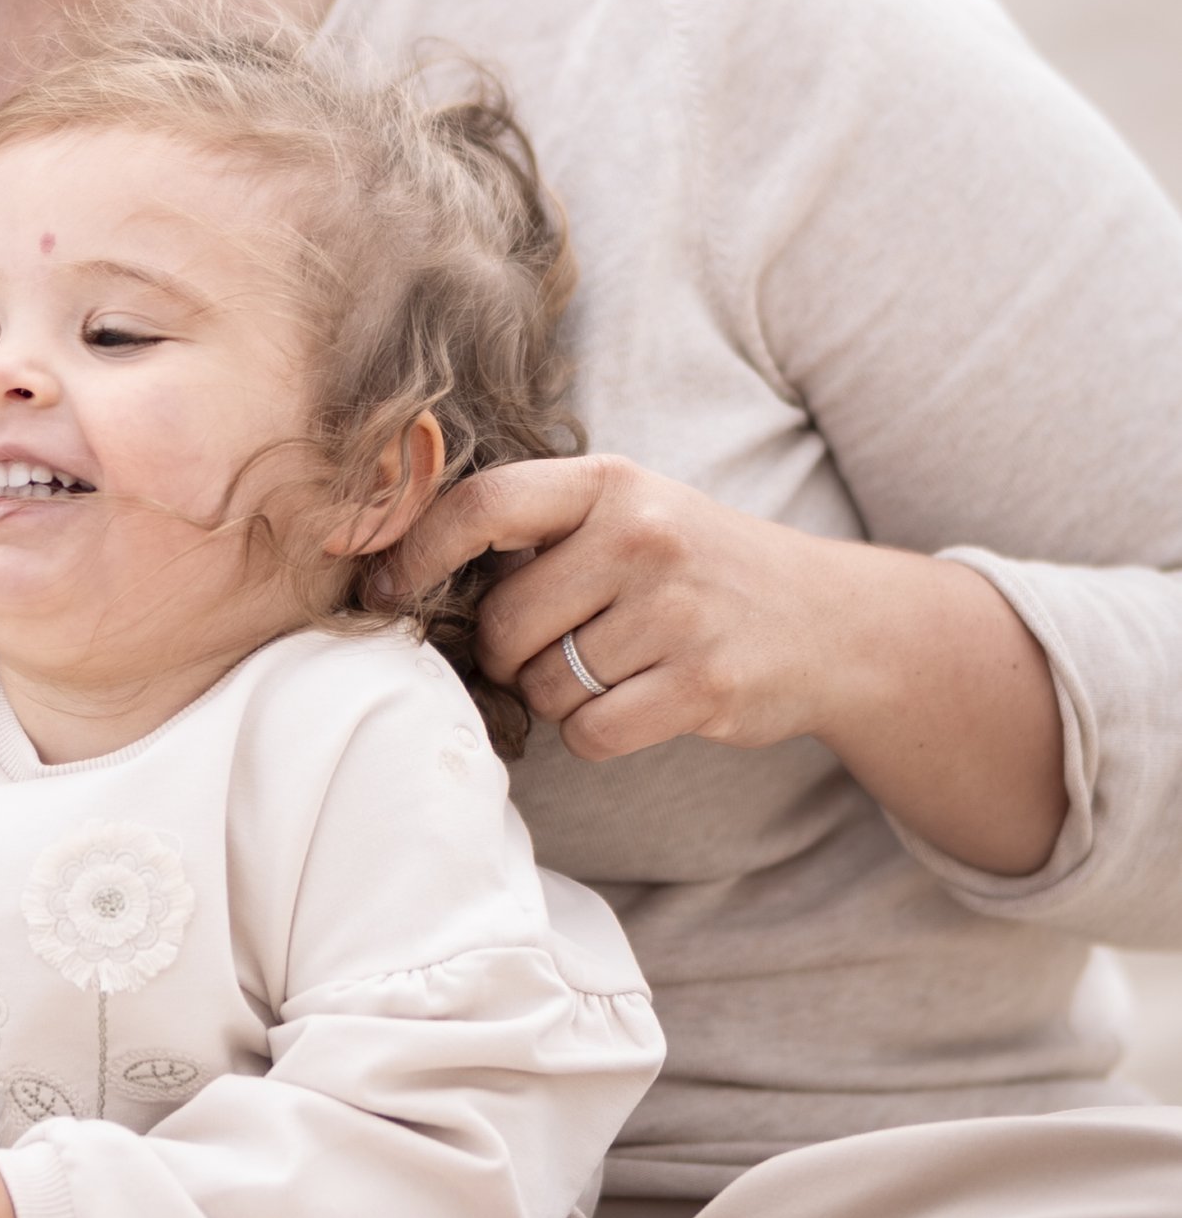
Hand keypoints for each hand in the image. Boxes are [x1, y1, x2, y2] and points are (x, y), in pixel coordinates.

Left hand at [377, 453, 1062, 873]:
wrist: (832, 621)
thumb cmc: (700, 569)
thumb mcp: (633, 514)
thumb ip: (540, 529)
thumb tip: (398, 571)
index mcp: (614, 483)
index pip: (483, 505)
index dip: (416, 552)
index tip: (384, 587)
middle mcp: (644, 536)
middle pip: (504, 622)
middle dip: (509, 654)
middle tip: (558, 647)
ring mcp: (677, 611)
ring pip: (544, 686)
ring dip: (561, 695)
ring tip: (619, 667)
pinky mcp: (702, 684)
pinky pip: (590, 733)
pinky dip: (597, 734)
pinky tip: (641, 704)